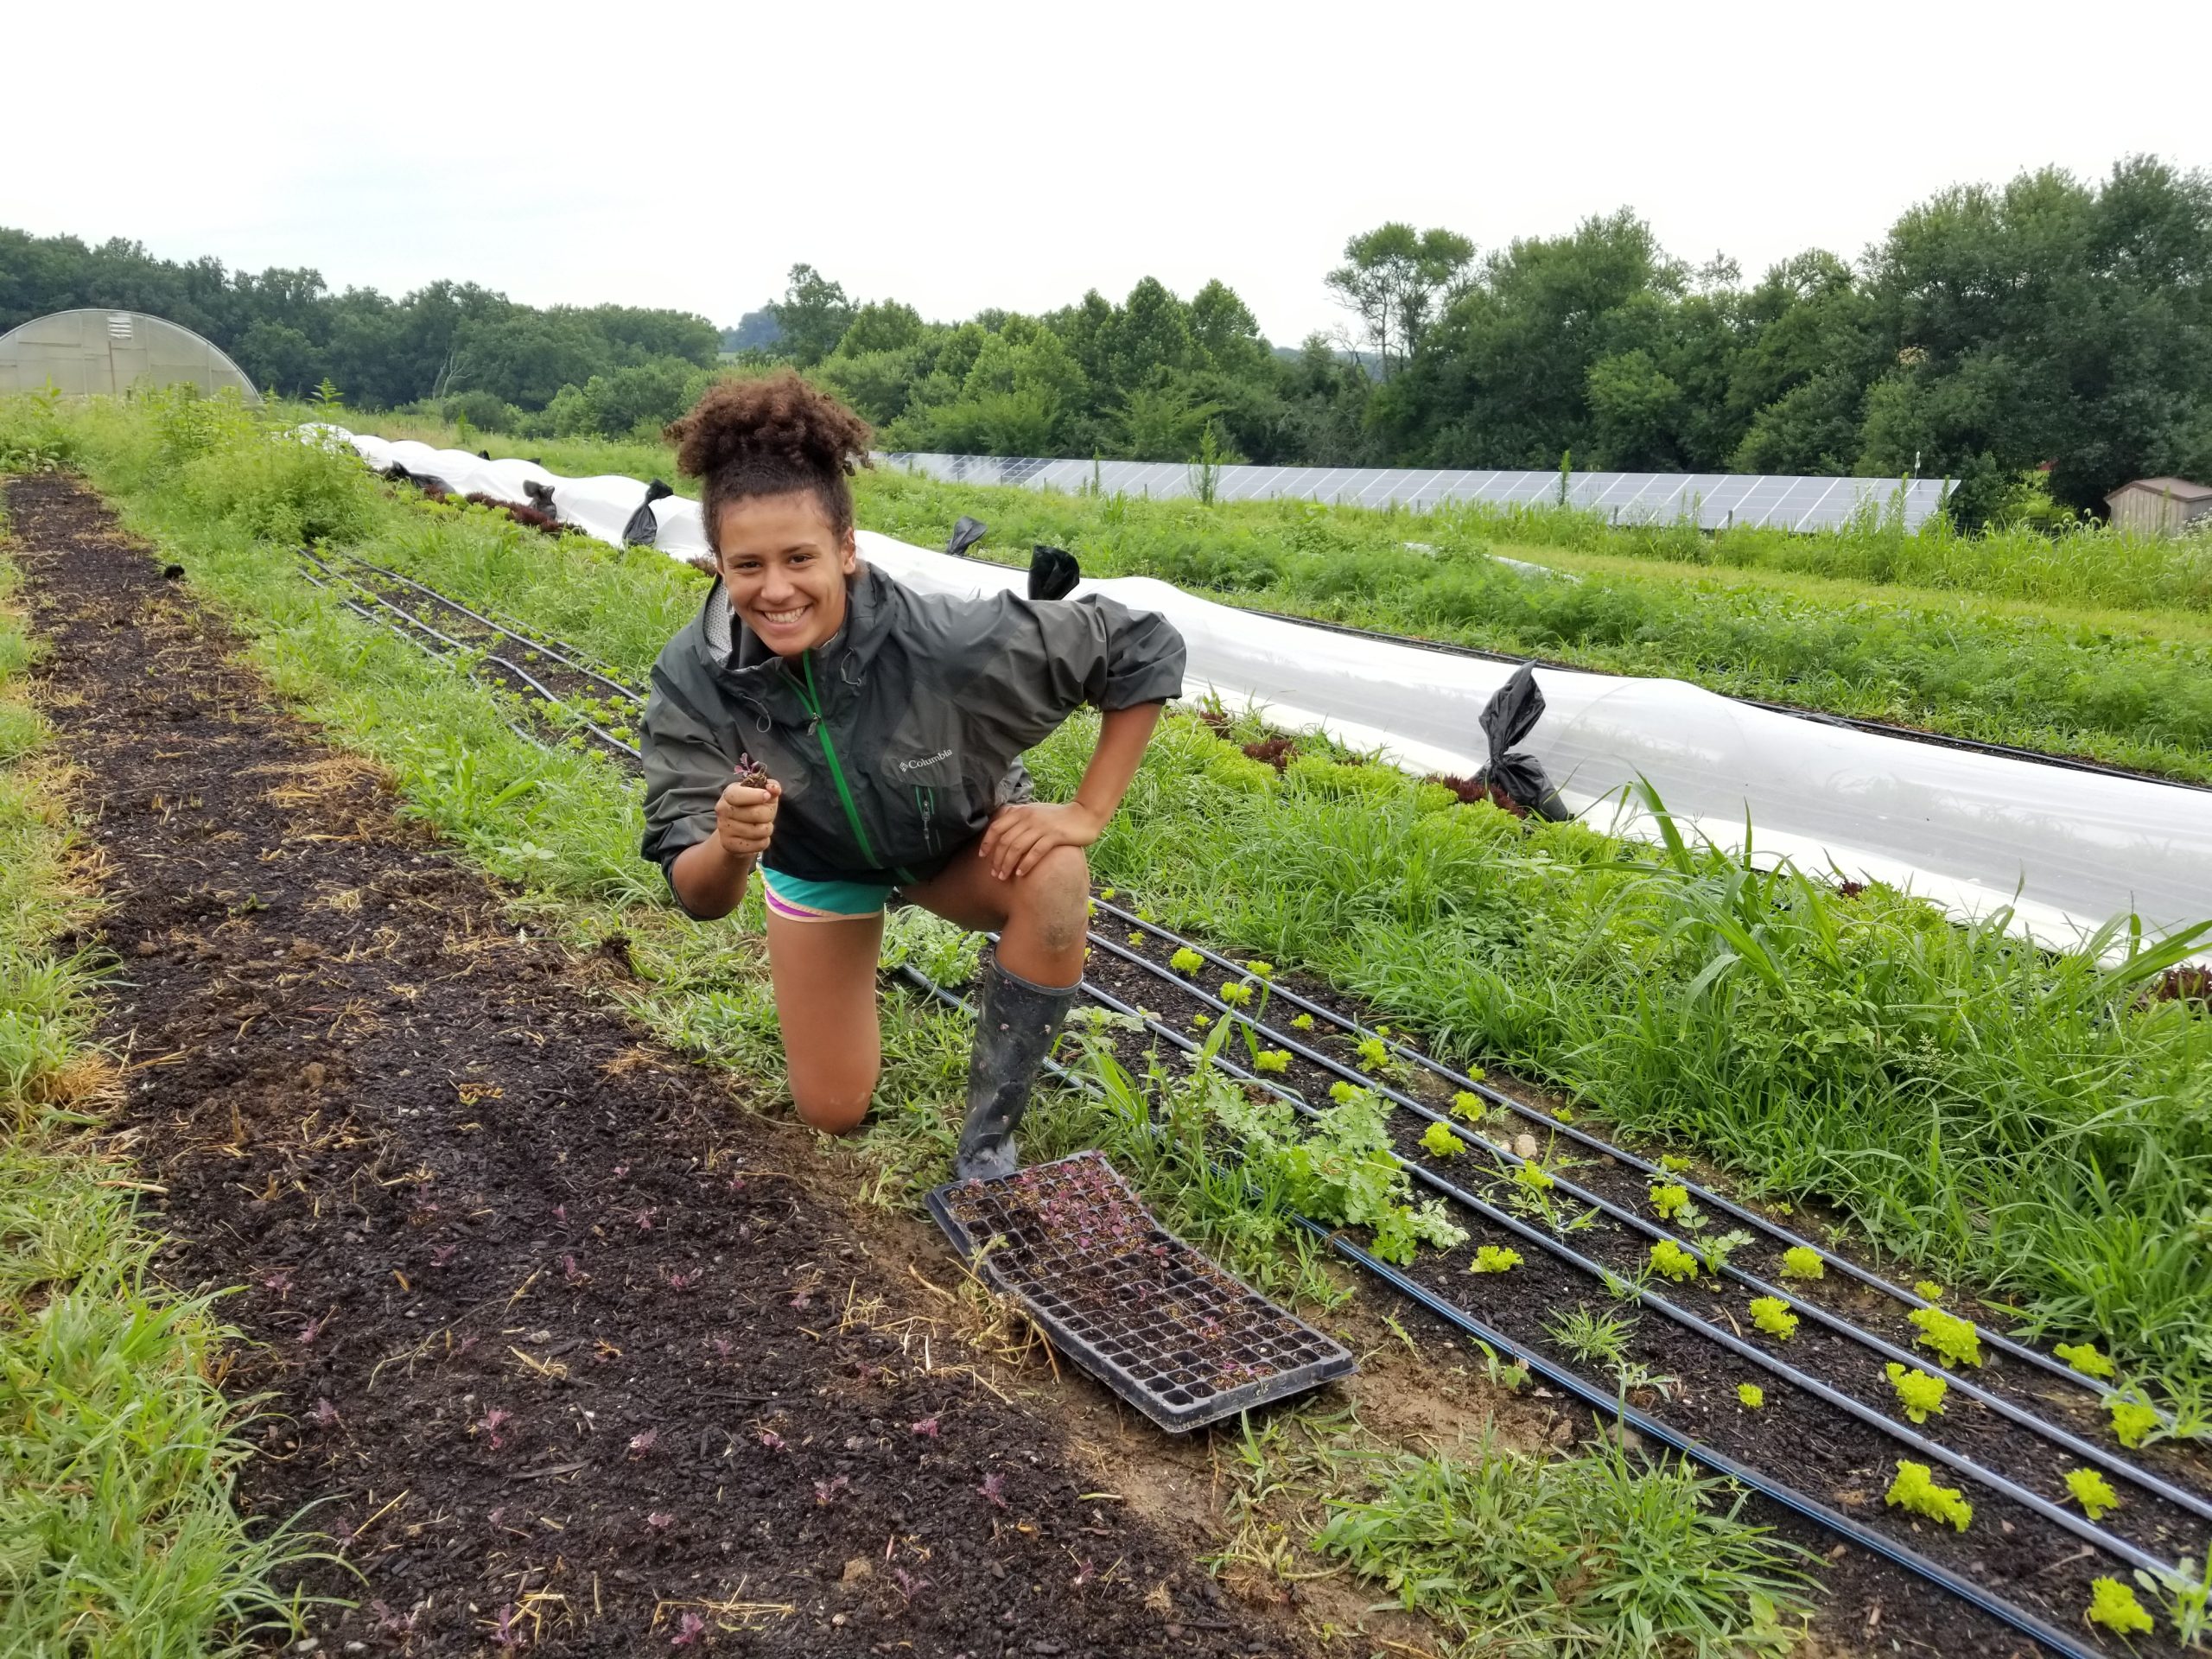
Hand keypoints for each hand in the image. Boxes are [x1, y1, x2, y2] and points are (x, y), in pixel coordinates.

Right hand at [713, 771, 779, 859]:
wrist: (737, 832)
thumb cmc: (753, 808)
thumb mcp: (763, 794)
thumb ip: (771, 787)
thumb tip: (774, 789)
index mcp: (729, 793)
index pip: (737, 795)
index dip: (756, 796)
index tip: (767, 796)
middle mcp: (723, 810)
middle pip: (757, 813)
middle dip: (769, 814)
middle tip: (766, 815)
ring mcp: (724, 828)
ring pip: (760, 831)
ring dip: (767, 829)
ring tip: (761, 826)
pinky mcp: (729, 845)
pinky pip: (758, 845)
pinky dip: (763, 842)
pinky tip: (757, 837)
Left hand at [977, 800, 1104, 880]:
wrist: (1084, 815)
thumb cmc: (1059, 817)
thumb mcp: (1036, 812)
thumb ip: (1021, 818)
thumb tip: (1003, 830)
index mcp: (1022, 812)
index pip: (997, 827)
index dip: (987, 842)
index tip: (982, 856)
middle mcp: (1029, 818)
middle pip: (1005, 840)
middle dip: (997, 859)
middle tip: (994, 873)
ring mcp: (1042, 826)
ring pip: (1017, 848)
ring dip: (1007, 864)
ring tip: (1003, 877)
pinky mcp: (1055, 836)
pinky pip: (1035, 852)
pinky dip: (1026, 864)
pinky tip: (1020, 874)